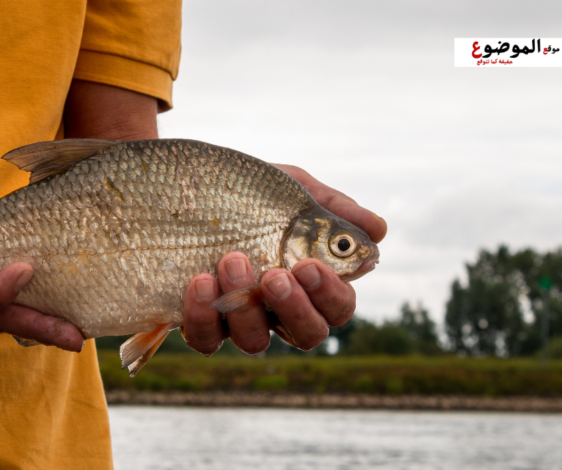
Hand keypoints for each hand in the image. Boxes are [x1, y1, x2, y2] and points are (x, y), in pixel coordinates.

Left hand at [182, 164, 386, 354]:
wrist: (188, 187)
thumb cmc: (248, 192)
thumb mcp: (290, 189)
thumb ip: (331, 207)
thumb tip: (378, 230)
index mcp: (309, 282)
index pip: (337, 307)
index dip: (329, 295)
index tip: (307, 265)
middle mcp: (278, 309)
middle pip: (308, 335)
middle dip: (295, 309)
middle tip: (274, 276)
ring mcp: (239, 319)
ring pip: (256, 342)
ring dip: (247, 308)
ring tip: (230, 262)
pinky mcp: (201, 322)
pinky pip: (206, 340)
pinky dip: (204, 317)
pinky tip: (200, 281)